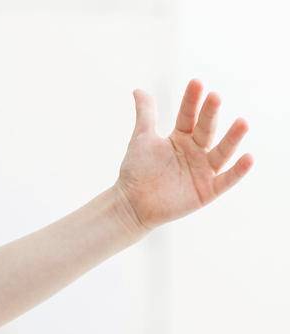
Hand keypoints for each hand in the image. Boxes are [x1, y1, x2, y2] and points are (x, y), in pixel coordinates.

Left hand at [115, 78, 252, 232]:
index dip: (192, 101)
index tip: (196, 83)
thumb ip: (146, 115)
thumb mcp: (142, 139)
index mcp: (181, 137)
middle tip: (215, 96)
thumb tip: (139, 90)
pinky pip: (226, 179)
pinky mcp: (207, 190)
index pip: (189, 116)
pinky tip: (249, 157)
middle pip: (206, 130)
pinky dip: (238, 170)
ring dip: (232, 138)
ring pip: (221, 152)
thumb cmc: (136, 171)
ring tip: (242, 122)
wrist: (131, 204)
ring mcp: (203, 170)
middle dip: (210, 114)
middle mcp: (196, 151)